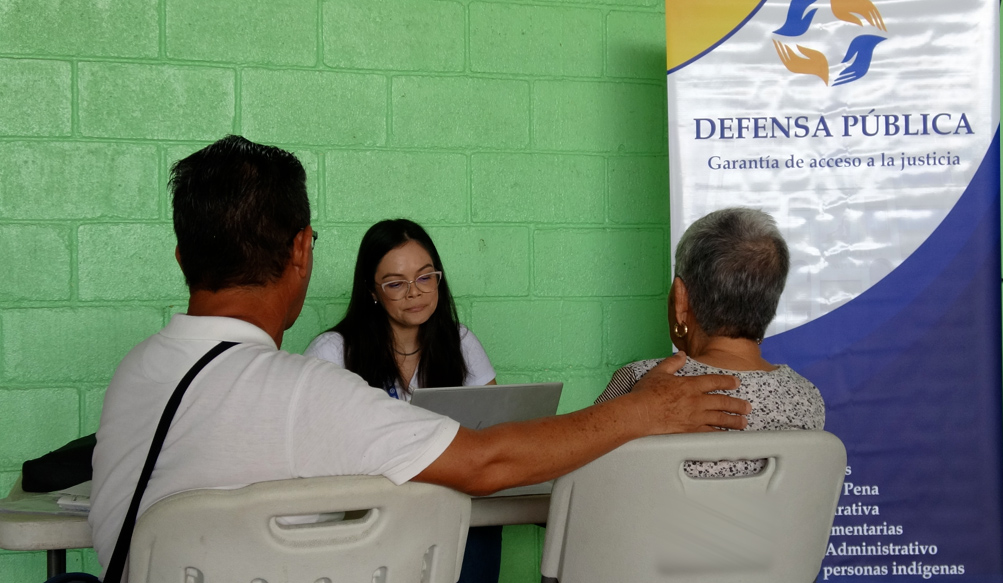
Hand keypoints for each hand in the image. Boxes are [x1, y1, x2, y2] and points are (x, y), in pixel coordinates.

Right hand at [628, 352, 749, 433]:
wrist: (640, 412)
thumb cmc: (647, 393)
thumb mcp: (659, 372)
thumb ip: (672, 363)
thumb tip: (681, 355)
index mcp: (691, 385)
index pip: (714, 381)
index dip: (728, 381)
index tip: (736, 383)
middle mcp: (697, 401)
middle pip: (723, 402)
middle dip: (737, 404)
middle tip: (747, 407)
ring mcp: (695, 417)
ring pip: (720, 418)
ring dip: (734, 420)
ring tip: (743, 422)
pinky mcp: (690, 430)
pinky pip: (710, 433)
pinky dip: (720, 433)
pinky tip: (726, 434)